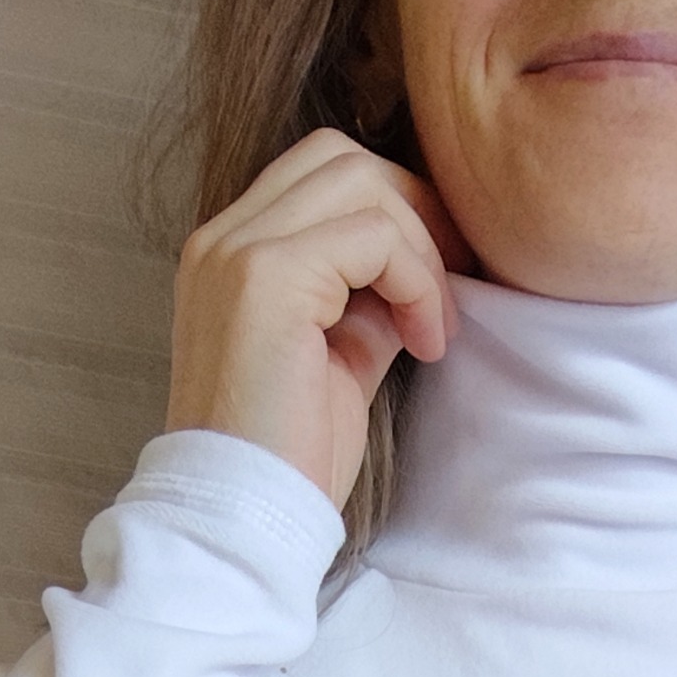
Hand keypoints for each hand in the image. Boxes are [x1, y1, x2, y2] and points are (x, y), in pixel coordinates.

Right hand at [163, 127, 479, 511]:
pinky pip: (373, 235)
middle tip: (454, 286)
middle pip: (341, 157)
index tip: (440, 282)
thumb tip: (419, 271)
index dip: (396, 211)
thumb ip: (367, 304)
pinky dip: (416, 280)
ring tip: (435, 328)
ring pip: (360, 181)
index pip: (321, 176)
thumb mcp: (342, 364)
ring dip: (420, 249)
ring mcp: (237, 251)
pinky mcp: (265, 277)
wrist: (245, 518)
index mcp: (231, 256)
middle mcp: (222, 239)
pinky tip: (424, 343)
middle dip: (414, 211)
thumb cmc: (292, 461)